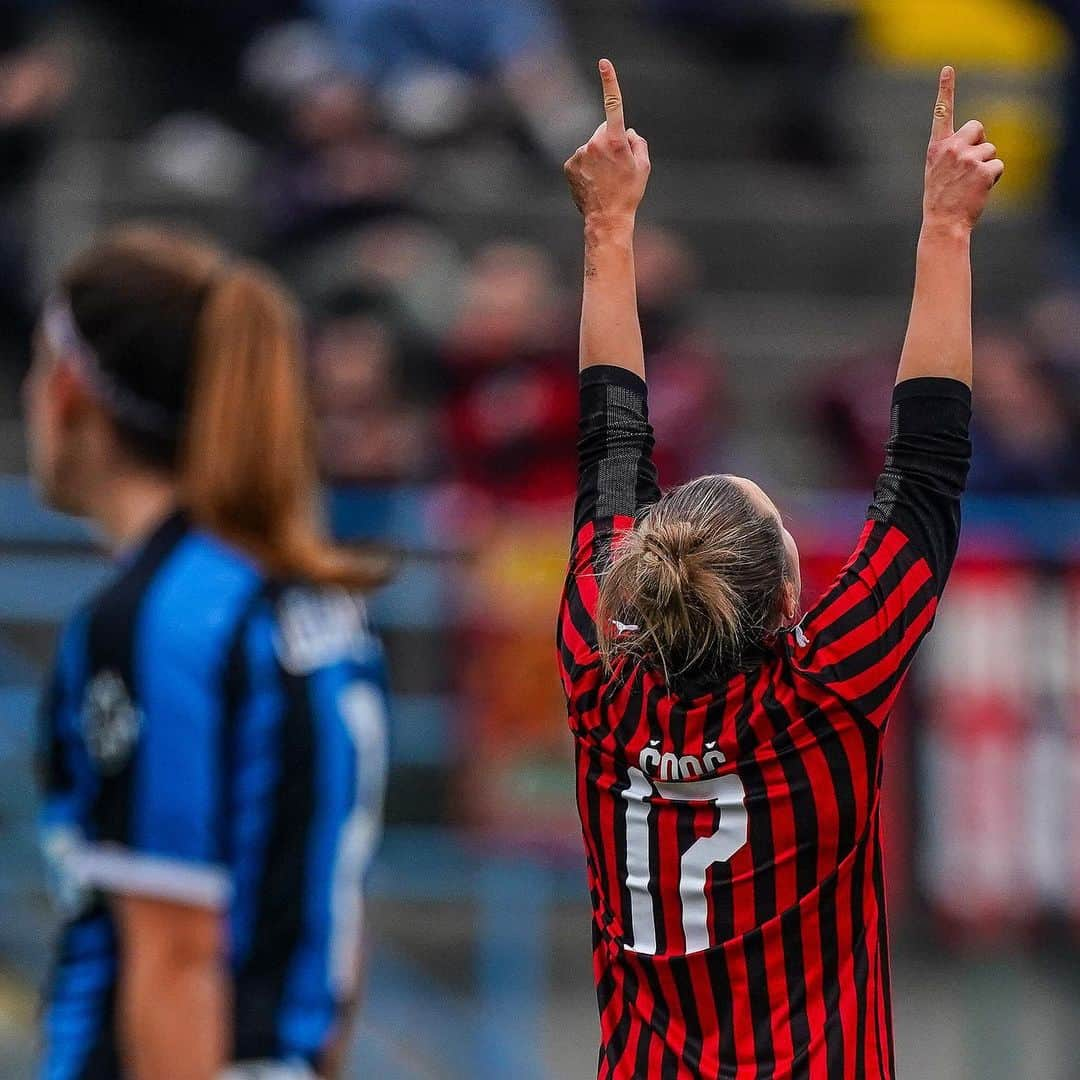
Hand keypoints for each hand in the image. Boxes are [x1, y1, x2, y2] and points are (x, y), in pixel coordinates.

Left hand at [564, 59, 650, 228]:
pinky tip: (592, 182)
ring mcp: (580, 154)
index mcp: (615, 141)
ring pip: (591, 146)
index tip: (604, 63)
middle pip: (603, 130)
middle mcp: (594, 143)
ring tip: (604, 179)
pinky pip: (580, 158)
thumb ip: (637, 142)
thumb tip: (627, 132)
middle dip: (609, 141)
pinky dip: (586, 166)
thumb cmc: (629, 193)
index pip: (613, 105)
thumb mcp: (644, 167)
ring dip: (597, 157)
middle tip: (616, 166)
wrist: (607, 219)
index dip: (610, 82)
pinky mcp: (569, 165)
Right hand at [922, 66, 1004, 233]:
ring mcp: (968, 158)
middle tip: (970, 165)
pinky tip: (979, 189)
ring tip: (971, 184)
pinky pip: (998, 165)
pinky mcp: (983, 169)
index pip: (942, 114)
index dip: (945, 90)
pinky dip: (993, 178)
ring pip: (990, 149)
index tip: (948, 69)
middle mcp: (951, 149)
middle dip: (980, 142)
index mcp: (937, 148)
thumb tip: (980, 141)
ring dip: (986, 165)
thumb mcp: (937, 171)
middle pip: (978, 127)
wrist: (943, 224)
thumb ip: (952, 152)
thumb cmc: (940, 200)